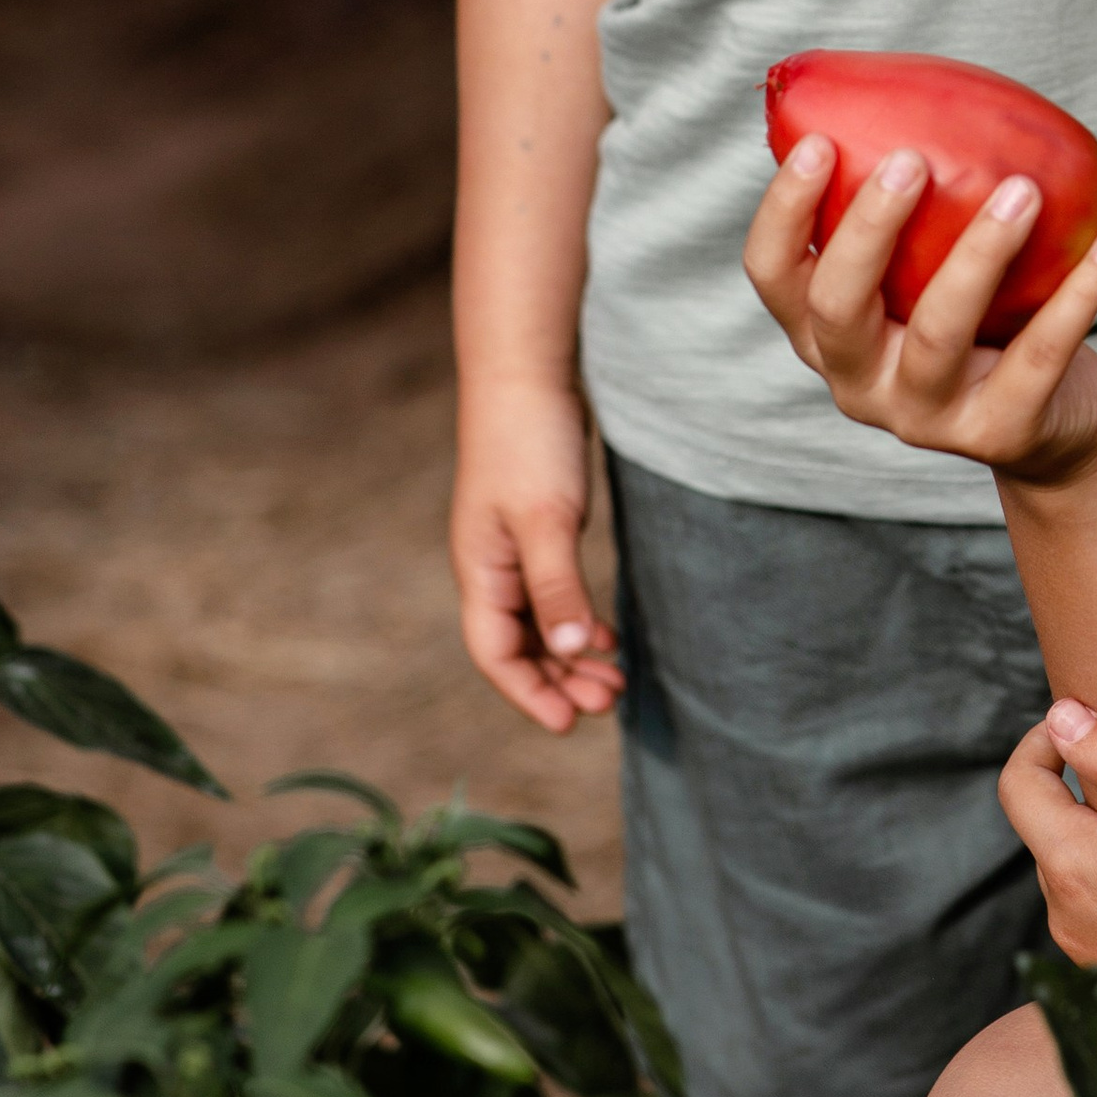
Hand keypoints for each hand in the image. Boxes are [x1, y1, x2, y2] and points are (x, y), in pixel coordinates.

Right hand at [451, 380, 622, 734]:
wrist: (527, 373)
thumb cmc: (530, 442)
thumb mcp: (547, 520)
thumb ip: (557, 586)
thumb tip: (568, 651)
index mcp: (481, 570)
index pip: (496, 653)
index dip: (529, 693)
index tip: (570, 724)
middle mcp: (491, 567)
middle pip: (519, 646)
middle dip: (559, 680)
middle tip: (610, 701)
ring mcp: (513, 549)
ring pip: (539, 623)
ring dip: (572, 654)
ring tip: (615, 678)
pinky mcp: (538, 529)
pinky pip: (552, 594)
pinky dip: (577, 620)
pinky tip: (607, 634)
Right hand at [743, 138, 1096, 488]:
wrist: (1056, 429)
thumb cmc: (986, 321)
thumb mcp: (931, 273)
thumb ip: (916, 209)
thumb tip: (924, 87)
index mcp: (826, 335)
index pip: (773, 277)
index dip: (783, 212)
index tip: (818, 143)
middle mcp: (859, 382)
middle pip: (838, 306)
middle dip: (869, 228)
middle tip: (912, 159)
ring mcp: (924, 417)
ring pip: (939, 332)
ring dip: (981, 252)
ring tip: (1023, 190)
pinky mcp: (998, 434)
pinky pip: (1038, 357)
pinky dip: (1077, 296)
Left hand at [1001, 700, 1096, 1004]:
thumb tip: (1061, 715)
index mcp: (1078, 872)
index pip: (1018, 787)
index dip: (1043, 740)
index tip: (1090, 717)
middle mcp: (1066, 916)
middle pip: (1041, 822)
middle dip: (1075, 780)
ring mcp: (1085, 946)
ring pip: (1063, 855)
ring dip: (1094, 822)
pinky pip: (1085, 892)